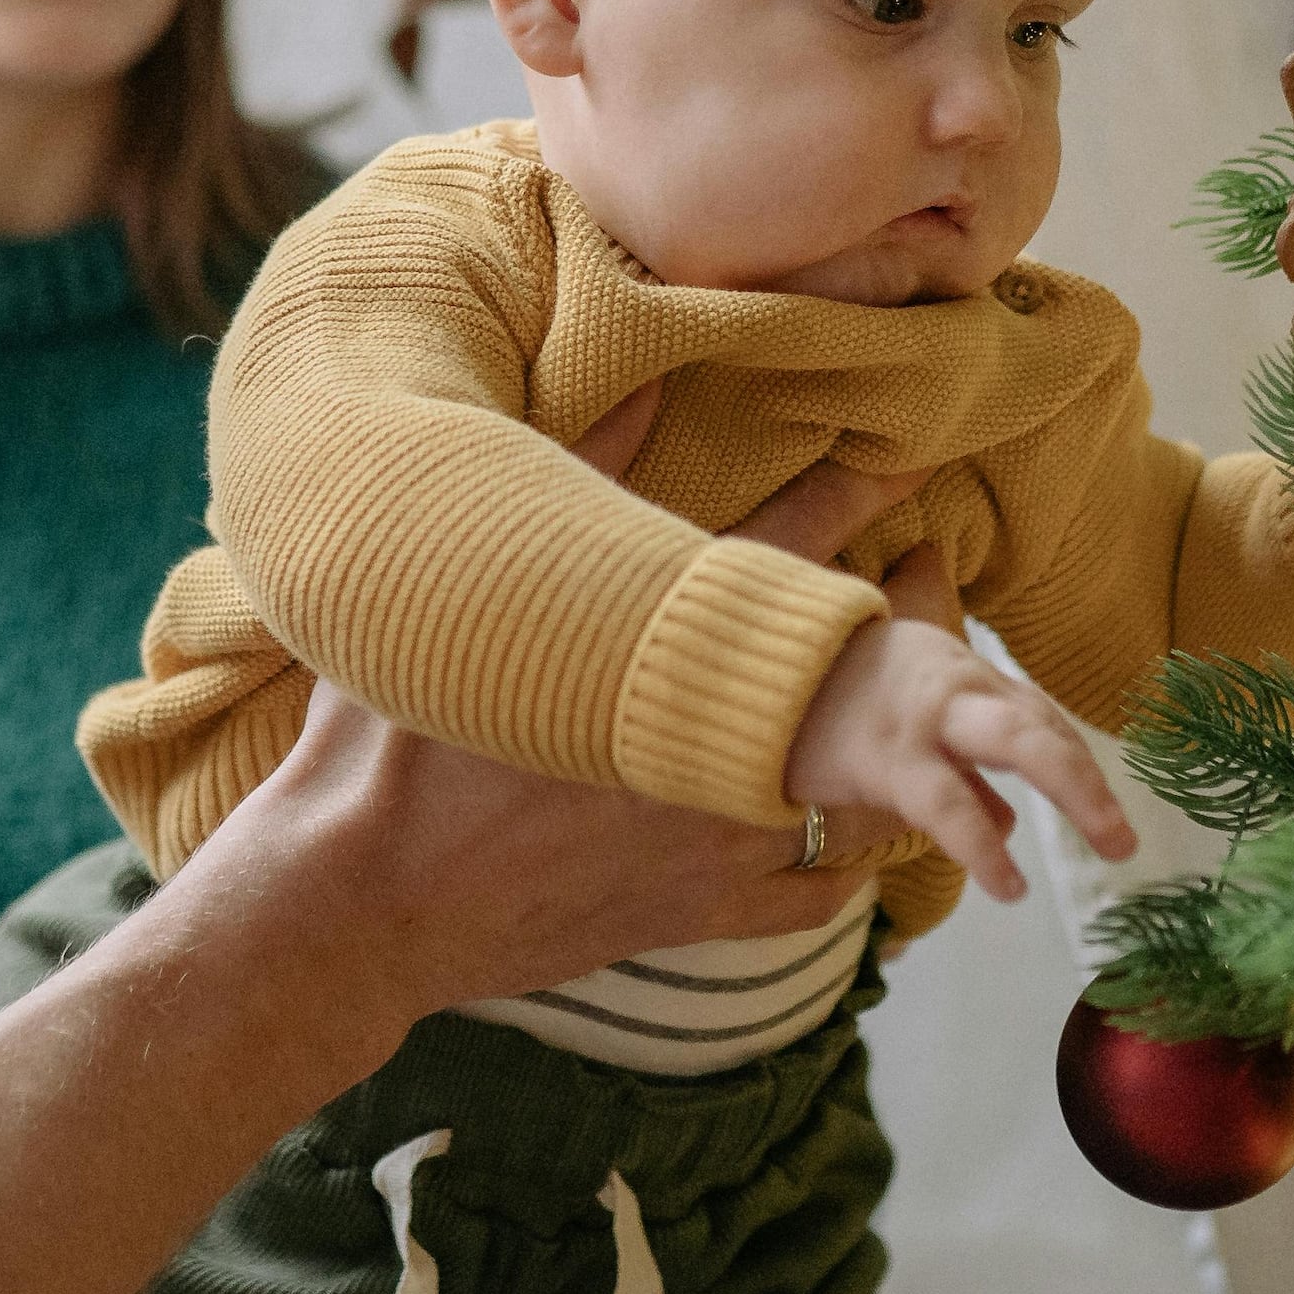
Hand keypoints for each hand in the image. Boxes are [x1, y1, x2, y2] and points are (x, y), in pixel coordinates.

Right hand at [170, 382, 920, 1025]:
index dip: (851, 503)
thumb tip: (644, 379)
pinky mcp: (697, 914)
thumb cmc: (392, 747)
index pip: (783, 554)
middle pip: (848, 670)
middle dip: (899, 618)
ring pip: (857, 790)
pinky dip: (844, 864)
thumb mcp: (466, 597)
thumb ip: (574, 482)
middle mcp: (707, 746)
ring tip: (918, 711)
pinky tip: (850, 832)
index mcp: (654, 658)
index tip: (905, 465)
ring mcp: (714, 836)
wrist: (362, 901)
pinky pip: (817, 895)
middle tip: (931, 578)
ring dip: (887, 746)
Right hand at [784, 577, 1134, 903]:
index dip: (1075, 766)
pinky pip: (949, 805)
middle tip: (1127, 842)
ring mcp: (928, 719)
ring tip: (1112, 845)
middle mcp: (958, 688)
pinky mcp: (889, 756)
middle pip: (1042, 725)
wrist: (749, 667)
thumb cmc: (827, 695)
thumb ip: (962, 768)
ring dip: (1075, 791)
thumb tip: (1008, 823)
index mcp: (963, 677)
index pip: (1037, 719)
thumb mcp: (907, 719)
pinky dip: (983, 847)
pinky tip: (1008, 886)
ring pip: (1018, 743)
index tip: (1102, 813)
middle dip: (1090, 780)